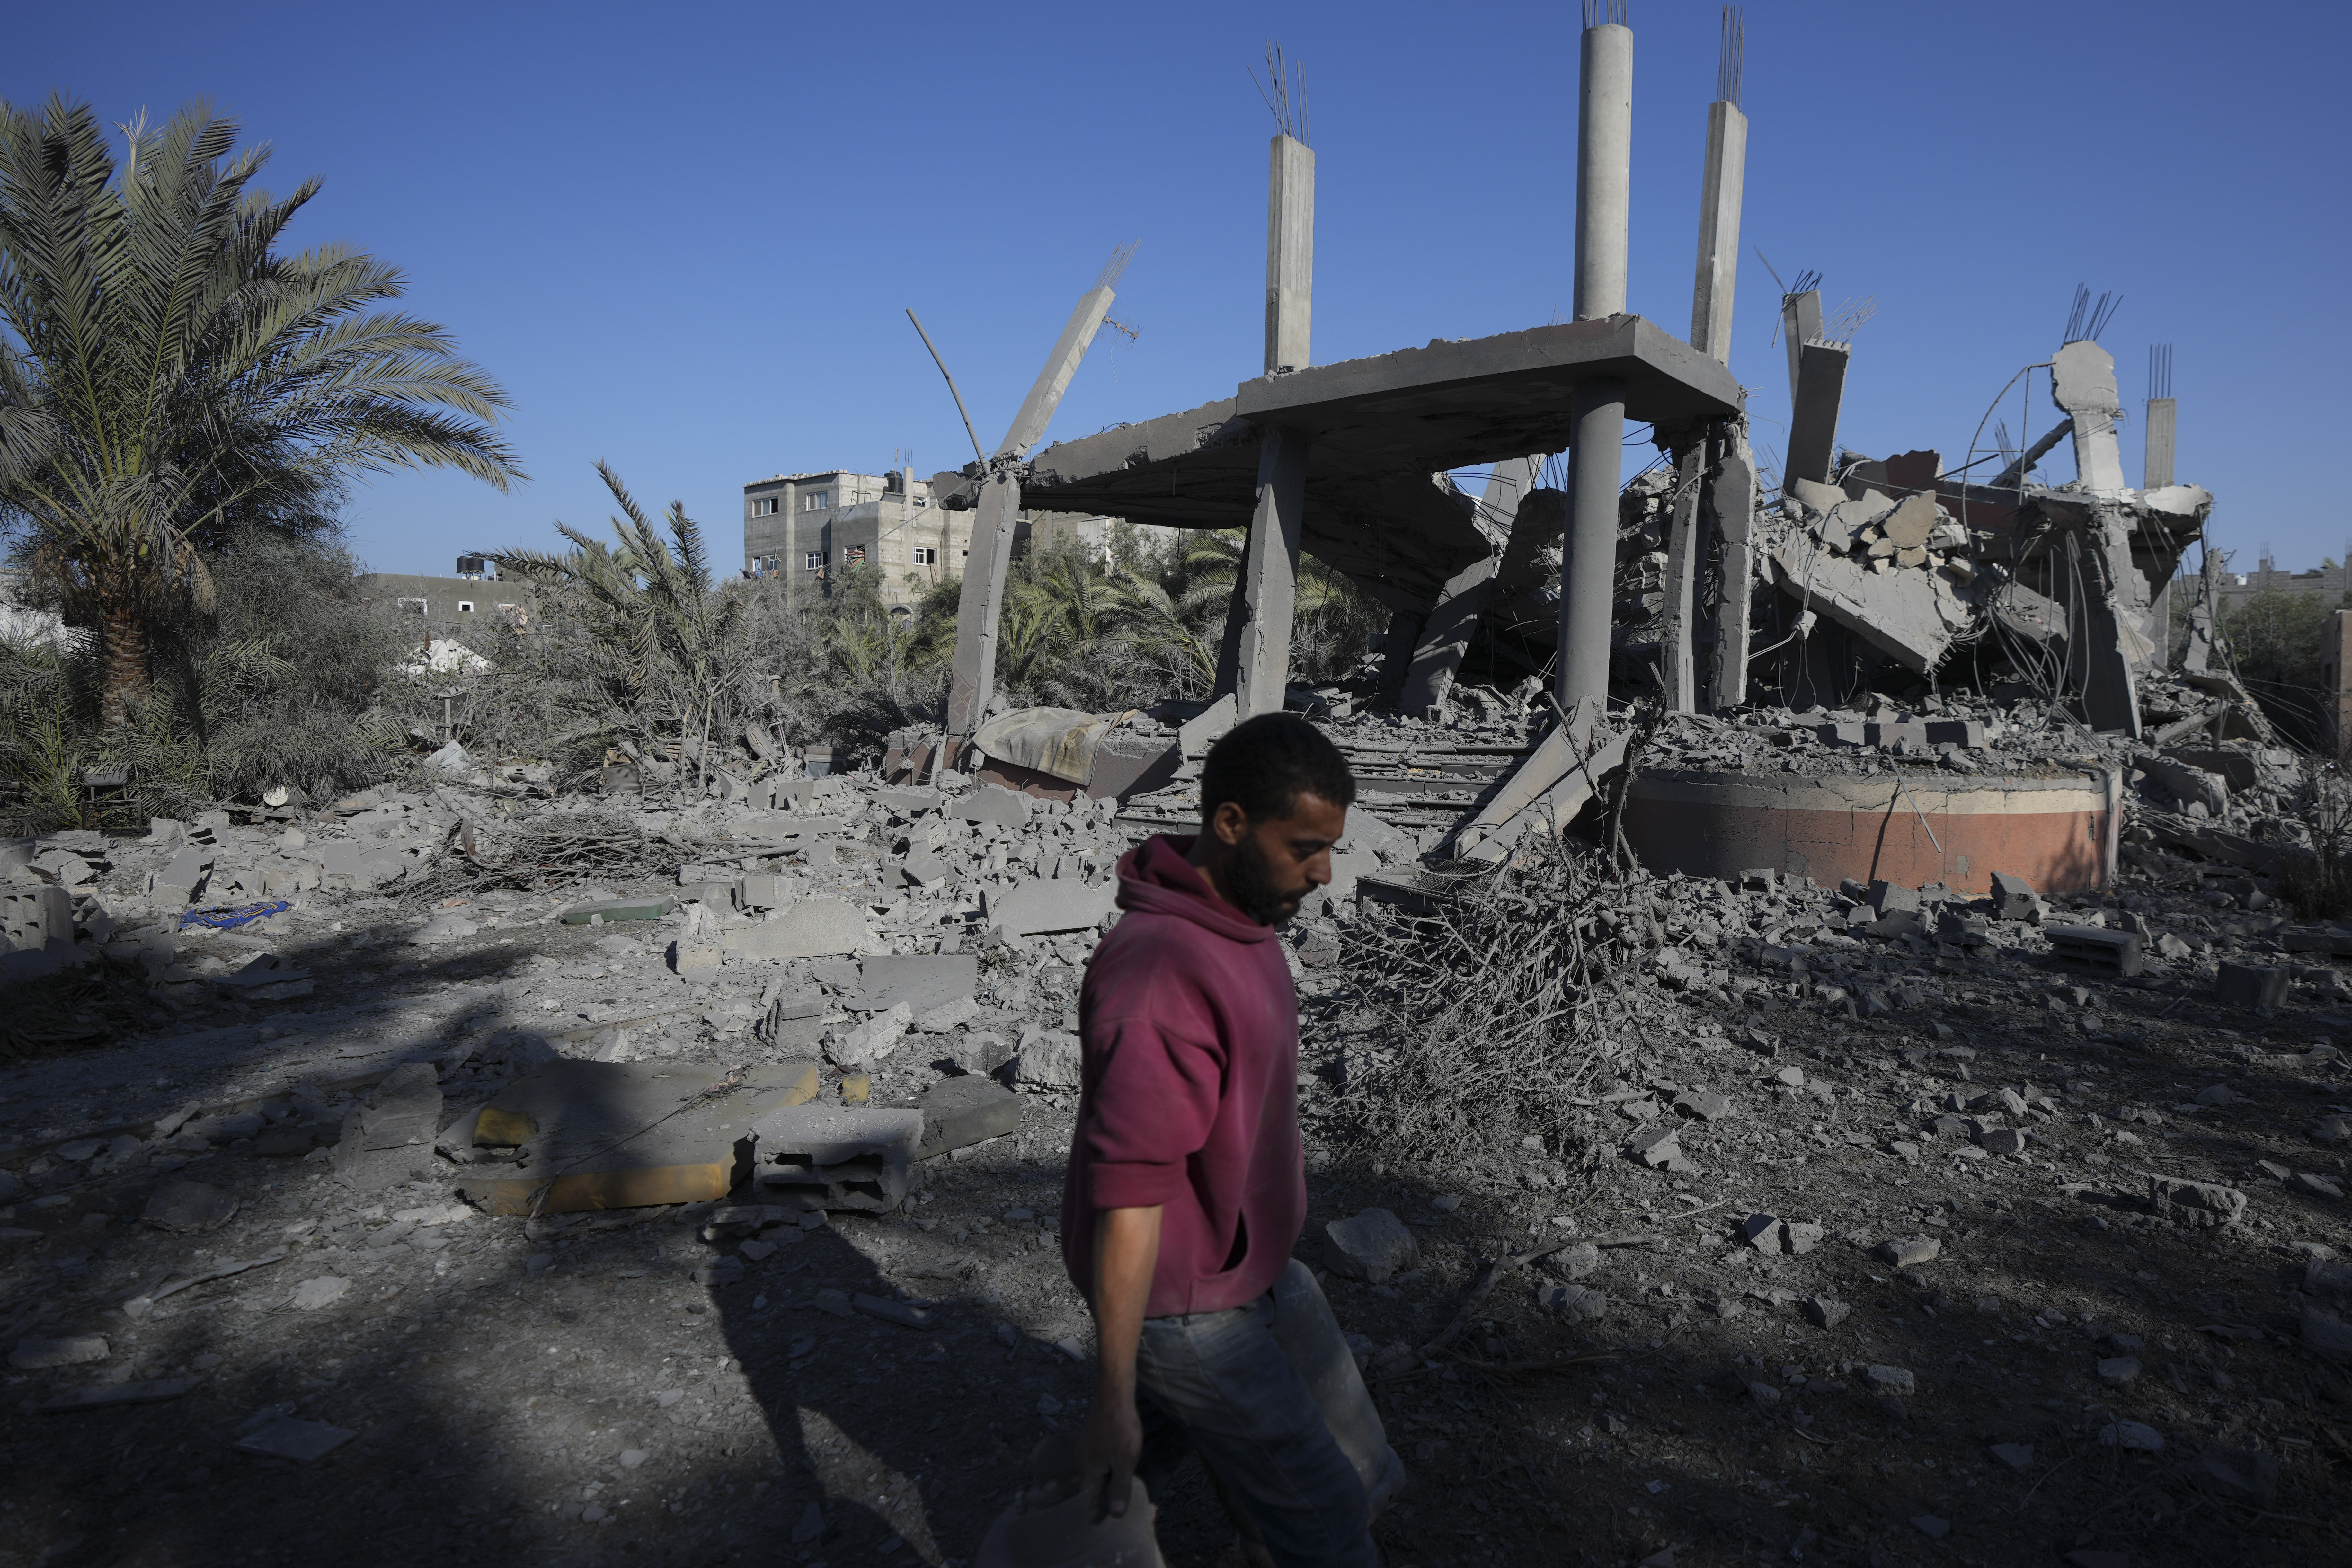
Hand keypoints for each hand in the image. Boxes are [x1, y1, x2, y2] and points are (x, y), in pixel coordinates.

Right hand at [1072, 1388, 1143, 1521]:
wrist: (1114, 1394)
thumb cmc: (1120, 1426)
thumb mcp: (1125, 1460)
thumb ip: (1120, 1488)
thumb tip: (1115, 1515)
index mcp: (1087, 1471)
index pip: (1089, 1503)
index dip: (1101, 1514)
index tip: (1114, 1522)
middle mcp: (1081, 1463)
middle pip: (1092, 1490)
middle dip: (1107, 1501)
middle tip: (1126, 1507)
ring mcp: (1085, 1452)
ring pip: (1096, 1477)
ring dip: (1108, 1486)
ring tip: (1125, 1493)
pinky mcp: (1091, 1443)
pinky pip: (1098, 1465)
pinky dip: (1108, 1472)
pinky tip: (1119, 1472)